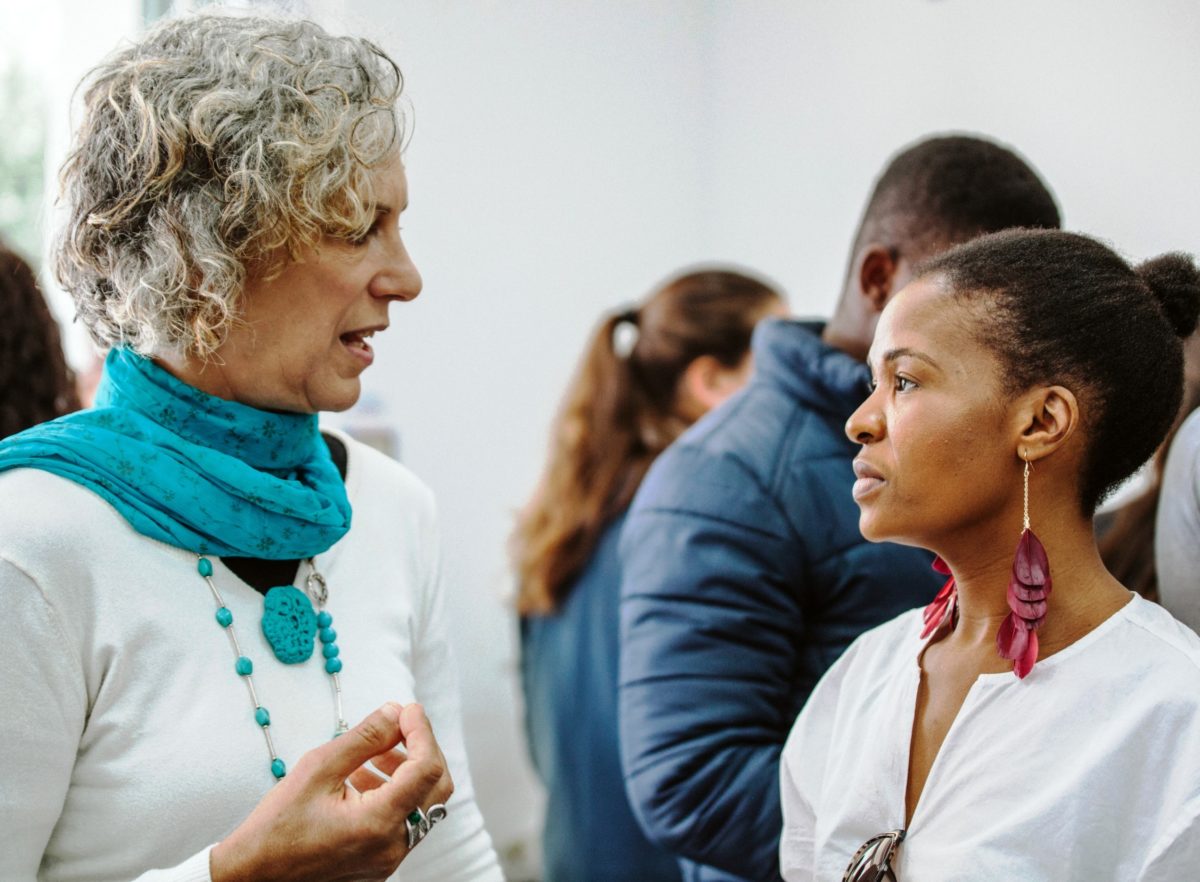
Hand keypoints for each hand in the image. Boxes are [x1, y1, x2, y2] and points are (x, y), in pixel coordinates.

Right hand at [210, 702, 452, 881]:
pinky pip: (405, 822)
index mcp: (378, 824)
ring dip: (409, 771)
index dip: (422, 732)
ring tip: (376, 752)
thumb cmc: (277, 826)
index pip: (426, 768)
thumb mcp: (317, 768)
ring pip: (423, 805)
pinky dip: (396, 794)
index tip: (407, 710)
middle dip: (422, 750)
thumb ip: (364, 737)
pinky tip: (365, 778)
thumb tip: (395, 712)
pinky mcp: (380, 863)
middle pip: (437, 787)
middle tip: (397, 726)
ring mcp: (388, 859)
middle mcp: (392, 847)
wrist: (254, 876)